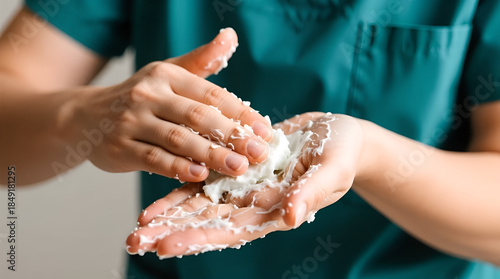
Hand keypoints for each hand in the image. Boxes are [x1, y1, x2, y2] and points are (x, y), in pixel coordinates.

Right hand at [58, 28, 271, 181]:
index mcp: (166, 75)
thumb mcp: (168, 74)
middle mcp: (148, 94)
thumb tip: (231, 36)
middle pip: (197, 117)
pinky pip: (153, 159)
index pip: (211, 94)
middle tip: (259, 153)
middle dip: (232, 135)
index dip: (241, 113)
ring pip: (178, 139)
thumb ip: (201, 60)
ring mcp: (131, 121)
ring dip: (210, 154)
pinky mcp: (120, 147)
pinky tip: (199, 175)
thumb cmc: (140, 97)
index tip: (265, 131)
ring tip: (238, 167)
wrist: (86, 116)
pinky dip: (177, 167)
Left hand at [126, 113, 365, 257]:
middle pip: (207, 224)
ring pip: (200, 206)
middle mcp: (253, 205)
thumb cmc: (342, 153)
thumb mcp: (332, 170)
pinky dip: (181, 190)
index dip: (200, 238)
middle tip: (135, 242)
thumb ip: (311, 193)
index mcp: (274, 210)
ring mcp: (243, 189)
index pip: (232, 230)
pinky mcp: (236, 169)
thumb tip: (291, 217)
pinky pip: (204, 179)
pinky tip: (157, 201)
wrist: (338, 135)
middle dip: (171, 233)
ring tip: (137, 228)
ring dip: (169, 217)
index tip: (166, 244)